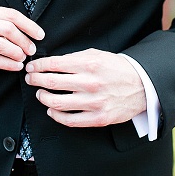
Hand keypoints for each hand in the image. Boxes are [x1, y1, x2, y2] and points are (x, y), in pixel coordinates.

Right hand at [0, 3, 44, 72]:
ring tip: (22, 58)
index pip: (10, 14)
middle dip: (24, 41)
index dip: (28, 25)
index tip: (40, 35)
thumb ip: (0, 23)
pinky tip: (15, 66)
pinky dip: (7, 64)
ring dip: (16, 53)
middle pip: (7, 28)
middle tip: (31, 50)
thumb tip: (29, 32)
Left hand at [25, 48, 145, 127]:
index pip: (54, 64)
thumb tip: (51, 63)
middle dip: (35, 80)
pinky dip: (55, 115)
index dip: (38, 66)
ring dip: (43, 97)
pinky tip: (52, 110)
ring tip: (41, 93)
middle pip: (51, 83)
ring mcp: (94, 102)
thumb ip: (75, 58)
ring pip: (56, 103)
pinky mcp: (98, 118)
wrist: (143, 86)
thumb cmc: (119, 70)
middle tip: (31, 79)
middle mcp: (91, 83)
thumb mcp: (99, 55)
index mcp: (90, 64)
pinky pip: (69, 120)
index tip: (32, 67)